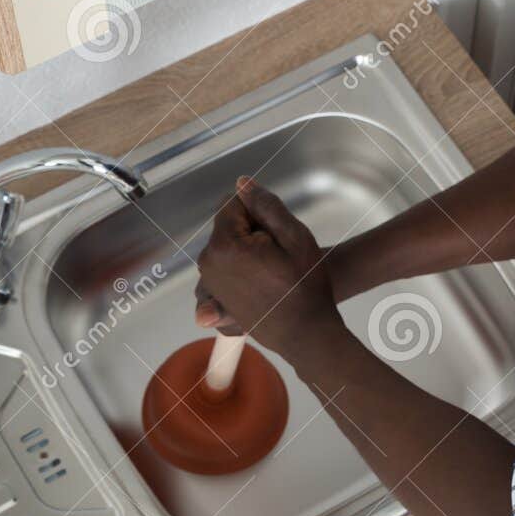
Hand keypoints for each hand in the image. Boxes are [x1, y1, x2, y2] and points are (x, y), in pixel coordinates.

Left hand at [192, 177, 345, 363]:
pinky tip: (265, 282)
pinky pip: (227, 267)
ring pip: (228, 245)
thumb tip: (242, 183)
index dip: (260, 212)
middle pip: (228, 225)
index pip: (234, 204)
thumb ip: (266, 205)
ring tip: (274, 270)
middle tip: (279, 254)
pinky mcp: (215, 295)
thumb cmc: (306, 285)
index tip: (277, 233)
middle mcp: (208, 262)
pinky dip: (243, 268)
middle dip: (252, 231)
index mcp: (225, 245)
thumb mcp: (295, 237)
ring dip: (248, 250)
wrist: (306, 332)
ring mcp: (209, 281)